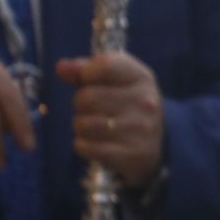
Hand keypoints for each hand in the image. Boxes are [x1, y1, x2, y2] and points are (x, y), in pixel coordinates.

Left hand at [57, 52, 164, 188]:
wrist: (158, 144)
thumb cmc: (129, 106)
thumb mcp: (117, 82)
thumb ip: (87, 70)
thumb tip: (61, 66)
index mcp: (142, 78)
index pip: (105, 65)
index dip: (86, 73)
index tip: (88, 81)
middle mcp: (144, 101)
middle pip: (87, 97)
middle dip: (80, 105)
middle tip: (92, 110)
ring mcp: (138, 129)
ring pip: (82, 124)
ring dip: (81, 127)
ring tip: (95, 128)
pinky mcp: (129, 154)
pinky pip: (85, 147)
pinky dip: (83, 145)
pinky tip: (96, 143)